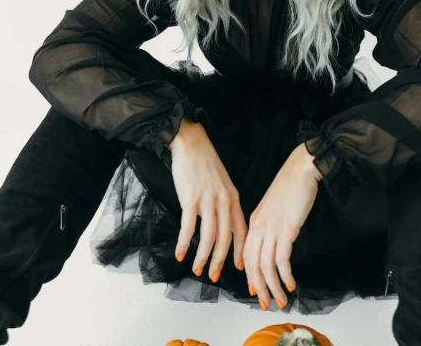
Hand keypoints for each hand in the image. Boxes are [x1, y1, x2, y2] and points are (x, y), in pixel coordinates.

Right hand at [169, 119, 248, 282]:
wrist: (191, 143)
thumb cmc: (205, 163)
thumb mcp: (222, 182)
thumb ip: (224, 203)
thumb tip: (220, 224)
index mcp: (233, 198)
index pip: (241, 230)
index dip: (241, 251)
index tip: (240, 267)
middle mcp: (224, 201)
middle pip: (225, 238)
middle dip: (220, 261)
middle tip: (214, 277)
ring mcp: (208, 200)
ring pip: (208, 237)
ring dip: (202, 257)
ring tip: (197, 270)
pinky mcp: (190, 198)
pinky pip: (188, 227)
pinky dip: (184, 243)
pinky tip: (179, 253)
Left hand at [243, 142, 322, 310]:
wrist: (301, 169)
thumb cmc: (291, 186)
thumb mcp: (274, 207)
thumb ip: (270, 224)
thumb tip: (275, 243)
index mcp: (254, 220)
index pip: (247, 254)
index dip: (250, 275)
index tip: (256, 291)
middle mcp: (259, 226)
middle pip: (254, 264)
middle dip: (260, 288)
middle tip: (267, 304)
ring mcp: (272, 228)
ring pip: (266, 266)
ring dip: (273, 287)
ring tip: (281, 300)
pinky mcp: (286, 229)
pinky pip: (282, 259)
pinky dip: (285, 276)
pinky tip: (291, 285)